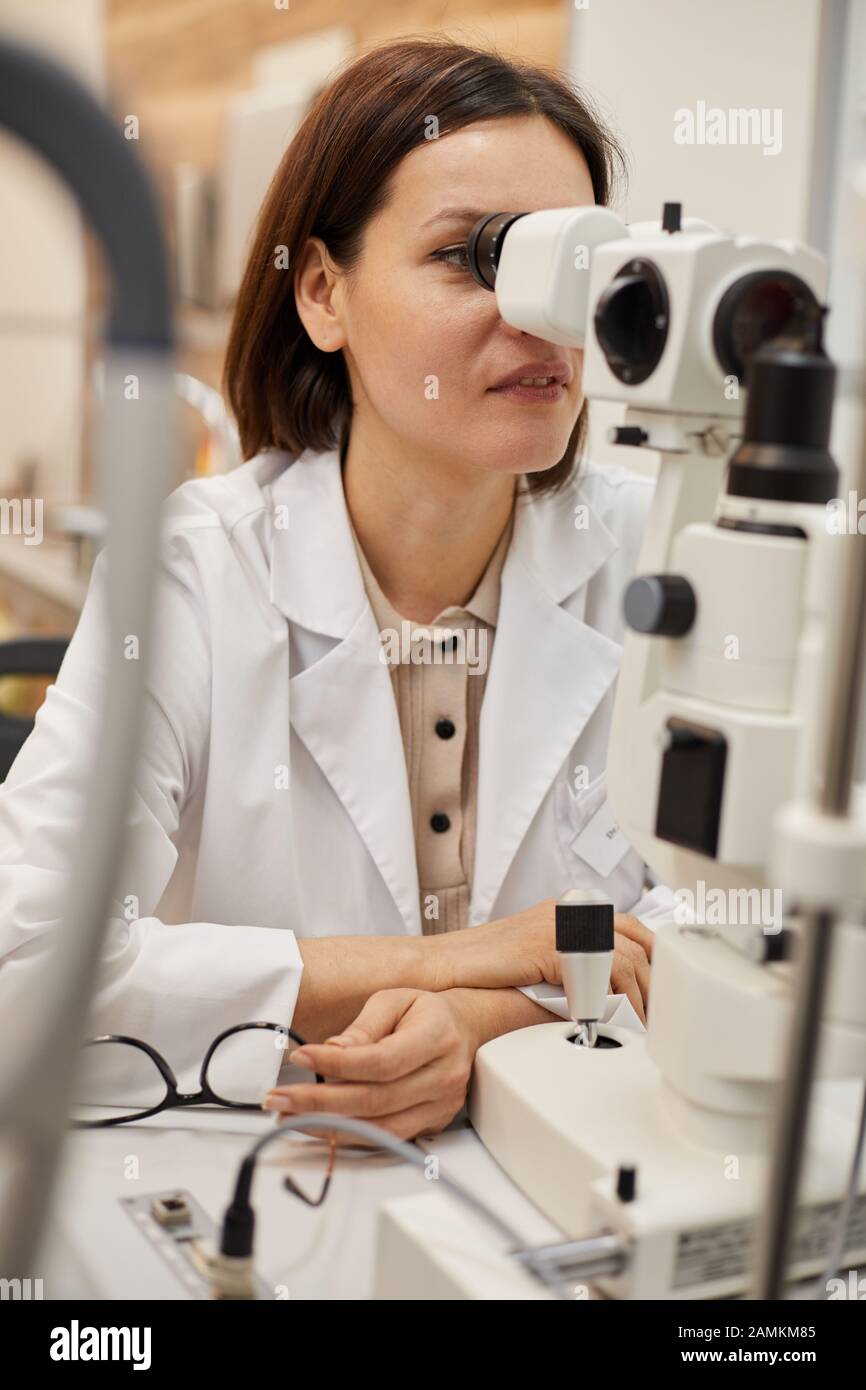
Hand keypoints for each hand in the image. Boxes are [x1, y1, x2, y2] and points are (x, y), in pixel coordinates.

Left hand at [263, 988, 481, 1142]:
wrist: (464, 1029)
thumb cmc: (425, 1011)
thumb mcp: (394, 1001)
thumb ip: (363, 1027)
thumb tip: (331, 1052)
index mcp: (438, 1036)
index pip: (382, 1060)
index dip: (338, 1065)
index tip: (301, 1057)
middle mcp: (444, 1077)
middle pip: (376, 1100)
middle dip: (320, 1103)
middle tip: (279, 1098)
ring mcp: (440, 1106)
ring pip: (380, 1128)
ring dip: (328, 1126)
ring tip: (290, 1116)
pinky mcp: (431, 1125)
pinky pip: (386, 1138)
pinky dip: (349, 1135)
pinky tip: (318, 1127)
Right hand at [428, 897, 654, 1006]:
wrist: (443, 966)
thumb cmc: (482, 969)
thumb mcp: (538, 960)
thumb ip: (572, 966)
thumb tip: (608, 995)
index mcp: (569, 913)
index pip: (629, 928)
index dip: (652, 958)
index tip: (661, 987)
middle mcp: (569, 913)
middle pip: (634, 942)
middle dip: (652, 982)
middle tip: (657, 1014)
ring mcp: (560, 926)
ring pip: (621, 959)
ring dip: (635, 997)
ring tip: (637, 1025)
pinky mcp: (549, 945)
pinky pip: (594, 973)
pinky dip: (605, 1000)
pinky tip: (606, 1019)